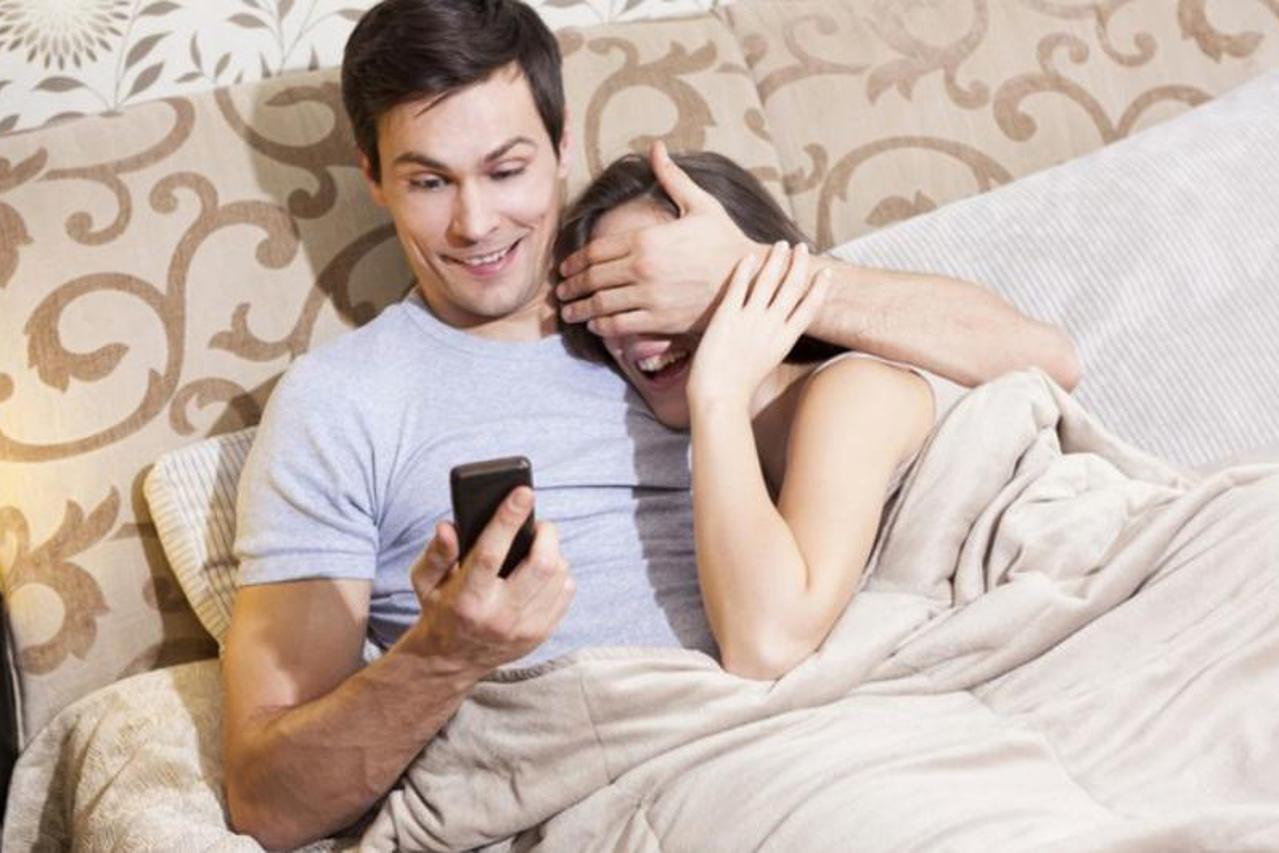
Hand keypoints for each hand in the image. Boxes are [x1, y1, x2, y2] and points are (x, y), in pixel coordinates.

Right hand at [402, 487, 574, 674]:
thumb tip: (449, 526)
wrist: (453, 660)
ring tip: (538, 548)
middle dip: (546, 535)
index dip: (509, 518)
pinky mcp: (541, 633)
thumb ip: (436, 553)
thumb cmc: (441, 609)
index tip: (524, 492)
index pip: (491, 553)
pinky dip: (559, 574)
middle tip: (538, 525)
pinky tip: (542, 572)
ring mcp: (524, 629)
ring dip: (553, 553)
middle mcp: (499, 617)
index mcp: (467, 600)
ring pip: (559, 576)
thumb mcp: (426, 581)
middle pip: (541, 565)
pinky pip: (566, 592)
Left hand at [556, 140, 759, 337]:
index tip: (564, 268)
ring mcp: (650, 295)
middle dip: (571, 286)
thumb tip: (657, 147)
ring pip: (602, 303)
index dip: (575, 261)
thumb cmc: (725, 240)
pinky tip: (595, 325)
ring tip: (569, 312)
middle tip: (560, 291)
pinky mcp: (660, 319)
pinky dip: (603, 326)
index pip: (596, 250)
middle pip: (593, 277)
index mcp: (647, 238)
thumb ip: (672, 178)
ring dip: (580, 309)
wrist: (751, 278)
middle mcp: (643, 267)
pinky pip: (620, 324)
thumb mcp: (700, 204)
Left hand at [687, 241, 829, 410]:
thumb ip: (772, 342)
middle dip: (799, 264)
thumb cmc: (738, 386)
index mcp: (785, 340)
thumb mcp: (766, 362)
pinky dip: (745, 269)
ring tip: (781, 244)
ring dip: (777, 259)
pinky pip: (739, 286)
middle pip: (792, 288)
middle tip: (802, 247)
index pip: (810, 308)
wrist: (719, 396)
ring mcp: (750, 320)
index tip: (826, 272)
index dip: (820, 288)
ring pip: (769, 281)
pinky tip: (750, 256)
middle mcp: (771, 326)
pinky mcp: (727, 316)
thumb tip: (774, 330)